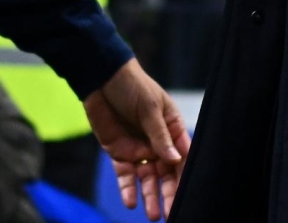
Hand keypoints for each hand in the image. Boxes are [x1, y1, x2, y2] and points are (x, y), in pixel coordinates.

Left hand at [83, 58, 189, 219]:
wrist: (101, 78)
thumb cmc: (132, 86)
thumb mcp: (150, 108)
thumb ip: (160, 136)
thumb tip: (175, 160)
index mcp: (172, 129)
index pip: (182, 157)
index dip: (185, 176)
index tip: (186, 195)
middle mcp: (157, 143)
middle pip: (166, 173)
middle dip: (167, 193)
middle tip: (169, 213)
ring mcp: (138, 149)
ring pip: (147, 179)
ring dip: (150, 196)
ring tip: (152, 215)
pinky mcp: (119, 153)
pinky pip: (125, 176)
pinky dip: (128, 189)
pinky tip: (131, 202)